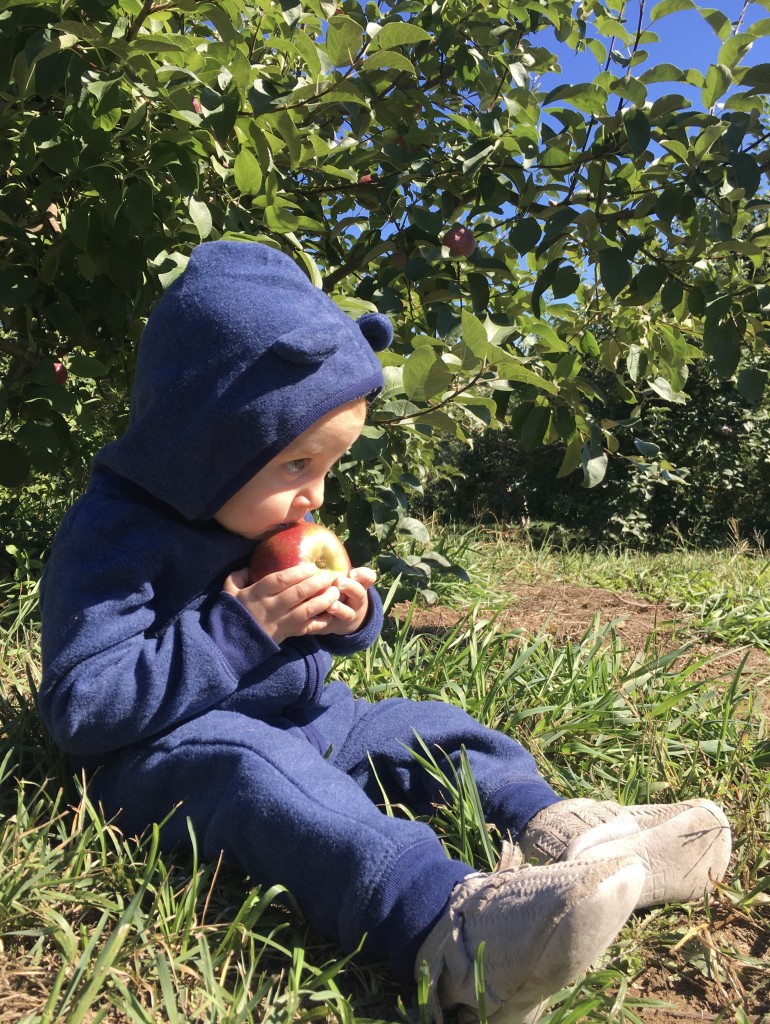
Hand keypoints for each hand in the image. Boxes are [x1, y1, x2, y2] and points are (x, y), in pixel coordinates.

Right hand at [223, 564, 375, 644]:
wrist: (232, 644)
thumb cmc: (233, 613)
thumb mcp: (229, 591)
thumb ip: (238, 576)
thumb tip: (249, 566)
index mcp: (258, 593)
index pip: (280, 580)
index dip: (298, 572)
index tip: (311, 566)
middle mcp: (272, 607)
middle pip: (298, 593)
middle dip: (317, 582)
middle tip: (330, 575)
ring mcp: (281, 622)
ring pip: (307, 610)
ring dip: (324, 600)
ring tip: (336, 592)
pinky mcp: (288, 634)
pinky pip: (308, 628)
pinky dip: (321, 621)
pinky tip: (332, 613)